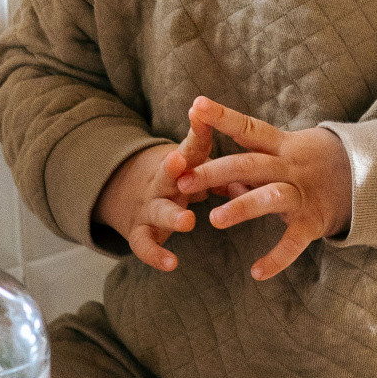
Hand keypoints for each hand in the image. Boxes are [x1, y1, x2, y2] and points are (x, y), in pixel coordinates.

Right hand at [91, 115, 214, 271]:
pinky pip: (144, 245)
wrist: (130, 193)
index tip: (199, 114)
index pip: (190, 146)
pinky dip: (155, 255)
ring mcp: (149, 207)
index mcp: (179, 164)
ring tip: (188, 222)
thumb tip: (246, 159)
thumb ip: (218, 162)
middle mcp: (161, 183)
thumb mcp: (195, 164)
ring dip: (172, 216)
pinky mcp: (140, 232)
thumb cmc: (179, 177)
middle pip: (166, 174)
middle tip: (177, 161)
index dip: (196, 131)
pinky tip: (171, 264)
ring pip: (159, 211)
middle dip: (171, 167)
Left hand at [172, 95, 352, 280]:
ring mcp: (302, 194)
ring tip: (214, 220)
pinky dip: (276, 258)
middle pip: (249, 165)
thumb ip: (254, 165)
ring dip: (241, 207)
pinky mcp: (313, 221)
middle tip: (182, 181)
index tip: (196, 106)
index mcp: (281, 145)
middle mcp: (290, 166)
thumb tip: (220, 178)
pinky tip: (256, 272)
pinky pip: (293, 242)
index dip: (222, 117)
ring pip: (270, 197)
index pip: (248, 127)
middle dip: (214, 172)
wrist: (366, 175)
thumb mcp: (287, 154)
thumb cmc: (312, 162)